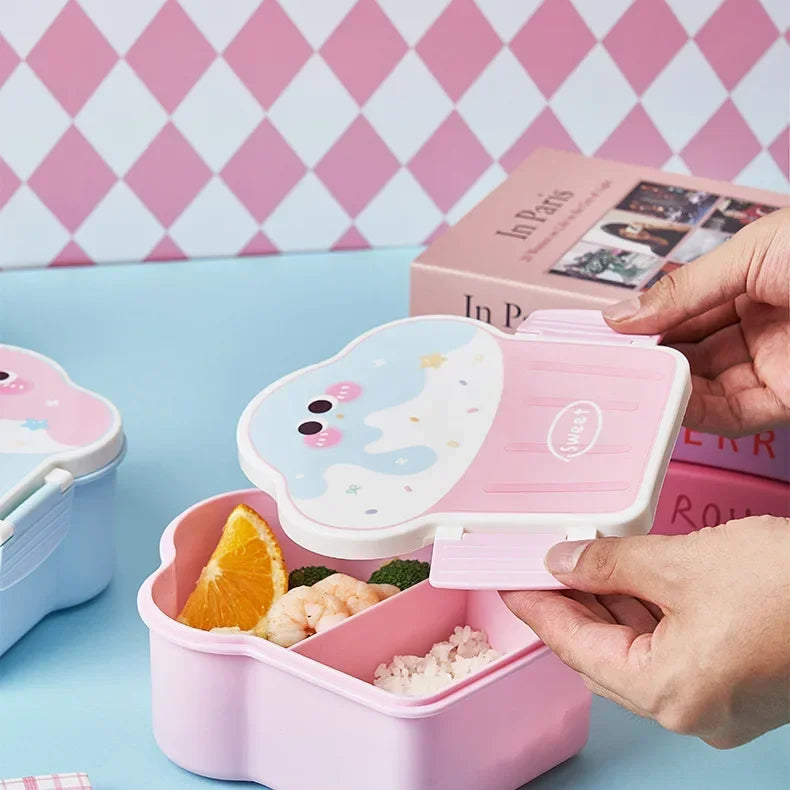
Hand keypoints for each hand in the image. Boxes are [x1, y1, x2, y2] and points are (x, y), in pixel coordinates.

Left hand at [501, 516, 789, 748]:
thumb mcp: (683, 564)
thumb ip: (611, 564)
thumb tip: (562, 561)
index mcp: (669, 692)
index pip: (575, 648)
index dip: (538, 610)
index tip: (510, 583)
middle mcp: (691, 710)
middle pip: (602, 657)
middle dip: (569, 610)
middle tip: (539, 569)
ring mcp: (717, 703)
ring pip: (636, 655)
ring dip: (606, 612)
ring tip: (577, 567)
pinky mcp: (737, 684)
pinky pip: (670, 654)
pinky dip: (643, 619)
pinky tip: (626, 584)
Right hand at [602, 208, 789, 436]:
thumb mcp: (751, 253)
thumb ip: (683, 290)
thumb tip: (619, 316)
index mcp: (750, 277)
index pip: (681, 307)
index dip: (643, 321)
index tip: (603, 335)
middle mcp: (757, 321)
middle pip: (687, 348)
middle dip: (646, 357)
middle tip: (603, 366)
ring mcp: (771, 362)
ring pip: (702, 384)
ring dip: (664, 388)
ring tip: (626, 386)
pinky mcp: (786, 399)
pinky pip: (730, 412)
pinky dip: (694, 412)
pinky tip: (666, 403)